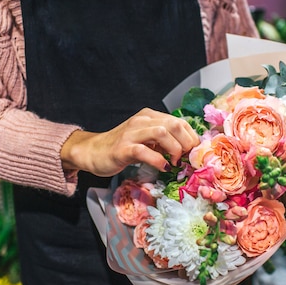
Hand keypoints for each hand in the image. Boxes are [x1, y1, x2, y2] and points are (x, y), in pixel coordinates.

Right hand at [60, 108, 199, 176]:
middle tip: (186, 158)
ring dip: (174, 149)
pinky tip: (162, 167)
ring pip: (162, 133)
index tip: (193, 152)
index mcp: (150, 116)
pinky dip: (158, 160)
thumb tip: (187, 150)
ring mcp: (131, 133)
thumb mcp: (146, 140)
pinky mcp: (123, 148)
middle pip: (174, 124)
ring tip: (174, 162)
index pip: (179, 121)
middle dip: (186, 142)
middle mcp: (141, 121)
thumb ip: (163, 141)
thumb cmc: (122, 147)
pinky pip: (144, 151)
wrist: (93, 152)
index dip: (191, 137)